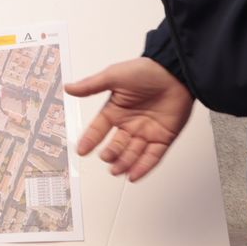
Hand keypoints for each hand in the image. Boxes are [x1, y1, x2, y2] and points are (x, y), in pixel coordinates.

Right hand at [65, 58, 194, 181]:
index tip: (81, 150)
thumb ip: (91, 85)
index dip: (89, 140)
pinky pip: (153, 157)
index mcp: (115, 110)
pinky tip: (134, 175)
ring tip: (117, 169)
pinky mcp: (164, 137)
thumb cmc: (147, 70)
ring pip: (132, 154)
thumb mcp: (114, 76)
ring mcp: (147, 132)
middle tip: (106, 157)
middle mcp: (130, 123)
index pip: (98, 129)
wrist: (176, 72)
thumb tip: (70, 88)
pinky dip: (143, 167)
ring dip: (124, 163)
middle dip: (110, 154)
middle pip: (116, 145)